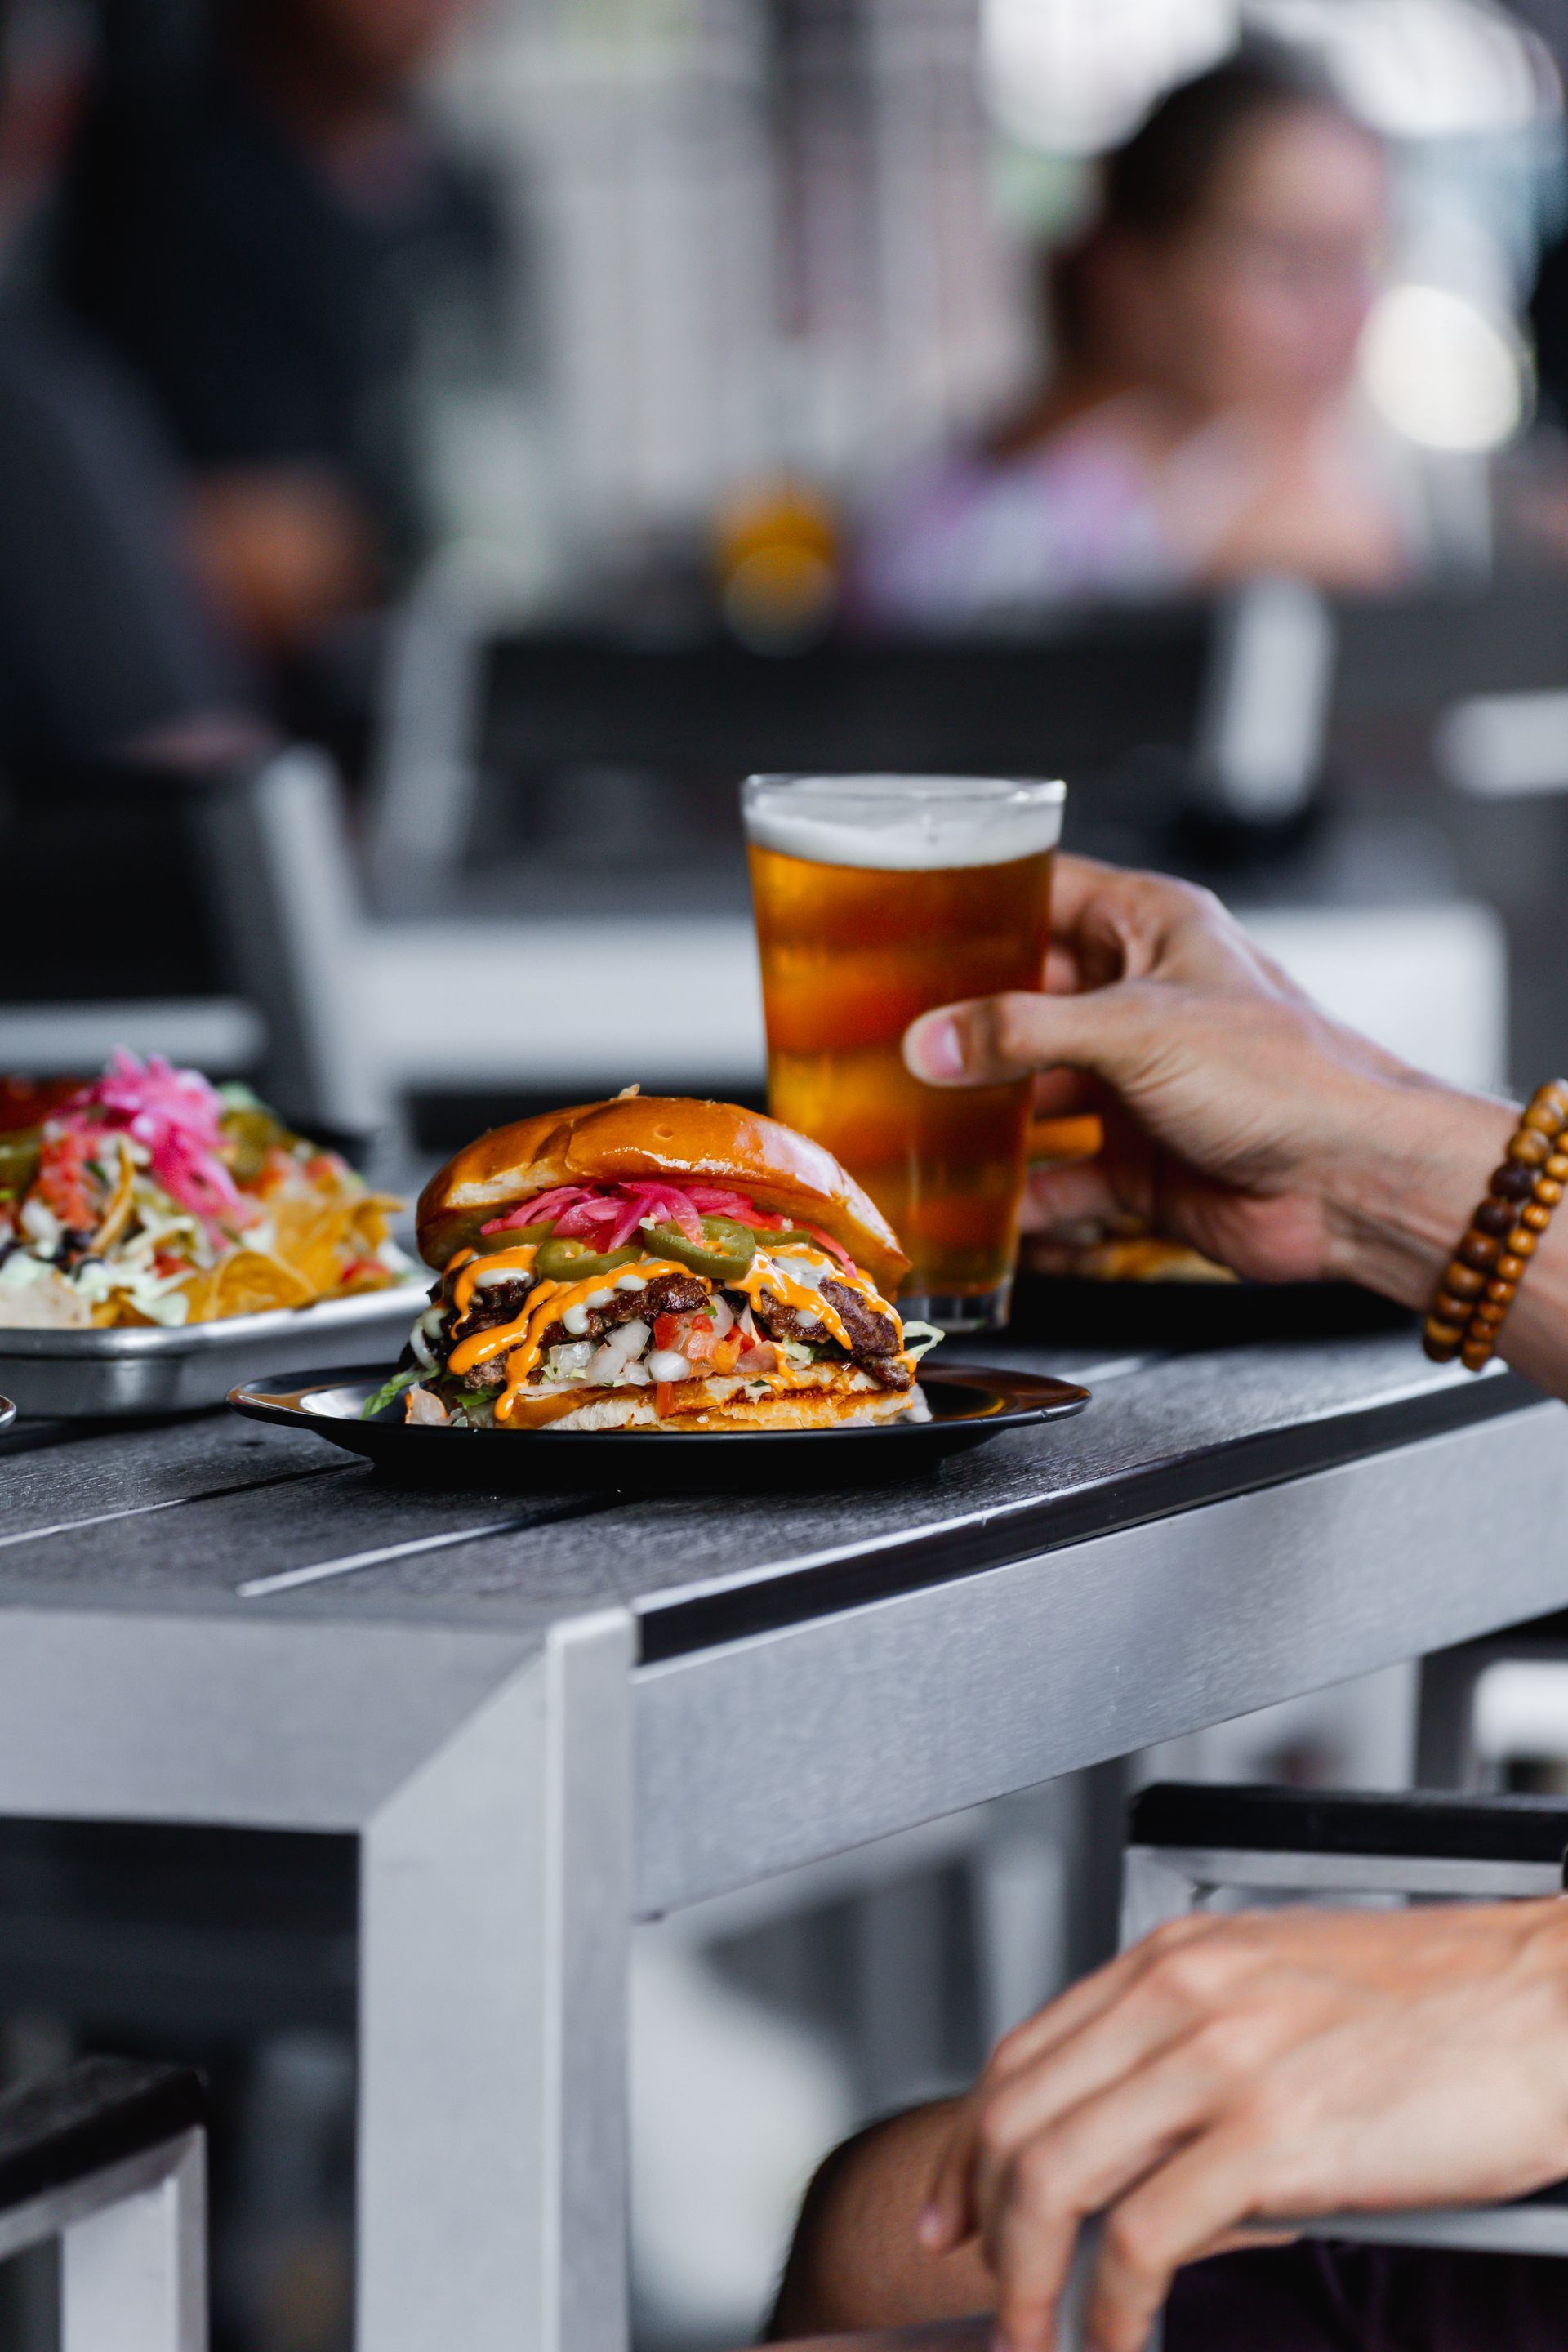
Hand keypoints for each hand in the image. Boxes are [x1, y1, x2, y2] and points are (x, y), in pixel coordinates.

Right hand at [902, 855, 1507, 1297]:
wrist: (1355, 1184)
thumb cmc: (1287, 1077)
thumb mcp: (1137, 1032)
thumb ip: (1021, 1034)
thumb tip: (928, 1043)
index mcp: (1151, 932)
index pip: (1047, 893)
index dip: (979, 901)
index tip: (903, 917)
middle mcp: (1140, 1002)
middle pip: (1025, 1002)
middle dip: (959, 1024)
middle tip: (879, 1032)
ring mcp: (1137, 1086)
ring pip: (1034, 1094)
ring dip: (979, 1116)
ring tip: (903, 1121)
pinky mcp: (1140, 1162)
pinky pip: (1061, 1180)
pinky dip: (1020, 1200)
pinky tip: (971, 1210)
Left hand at [919, 1900, 1567, 2351]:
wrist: (1548, 2004)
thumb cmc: (1440, 2010)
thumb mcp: (1282, 1998)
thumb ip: (1192, 2058)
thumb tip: (1136, 2167)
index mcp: (1176, 1957)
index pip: (1024, 2055)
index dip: (971, 2147)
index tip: (954, 2210)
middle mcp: (1181, 1993)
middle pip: (1018, 2118)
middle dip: (984, 2223)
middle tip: (987, 2293)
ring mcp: (1222, 2060)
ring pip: (1058, 2177)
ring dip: (1028, 2279)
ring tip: (1032, 2338)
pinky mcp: (1274, 2134)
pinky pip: (1143, 2237)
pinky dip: (1109, 2308)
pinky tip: (1118, 2339)